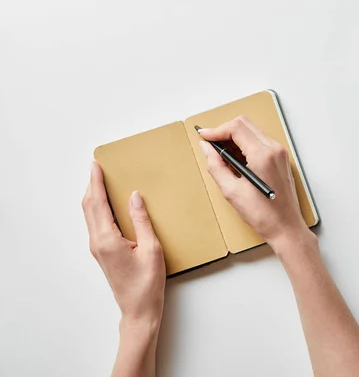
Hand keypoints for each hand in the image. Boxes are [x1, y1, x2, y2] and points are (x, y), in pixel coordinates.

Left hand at [82, 163, 165, 329]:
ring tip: (100, 181)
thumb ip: (142, 220)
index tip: (95, 165)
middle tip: (97, 168)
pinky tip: (107, 204)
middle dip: (91, 185)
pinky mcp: (102, 252)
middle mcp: (97, 242)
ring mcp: (98, 248)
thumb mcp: (152, 248)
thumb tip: (135, 197)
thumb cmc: (147, 284)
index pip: (98, 203)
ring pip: (90, 215)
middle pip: (89, 207)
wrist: (138, 310)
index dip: (95, 182)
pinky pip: (96, 224)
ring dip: (93, 196)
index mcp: (107, 239)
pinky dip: (98, 208)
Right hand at [199, 116, 313, 254]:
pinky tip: (236, 161)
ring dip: (235, 138)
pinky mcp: (281, 159)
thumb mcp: (232, 191)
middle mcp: (274, 149)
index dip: (216, 130)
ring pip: (252, 132)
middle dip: (224, 131)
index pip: (236, 128)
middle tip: (210, 145)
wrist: (286, 228)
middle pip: (245, 124)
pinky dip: (245, 145)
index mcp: (263, 155)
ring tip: (221, 155)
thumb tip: (207, 148)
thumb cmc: (263, 215)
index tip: (204, 136)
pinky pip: (260, 142)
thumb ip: (216, 166)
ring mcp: (280, 153)